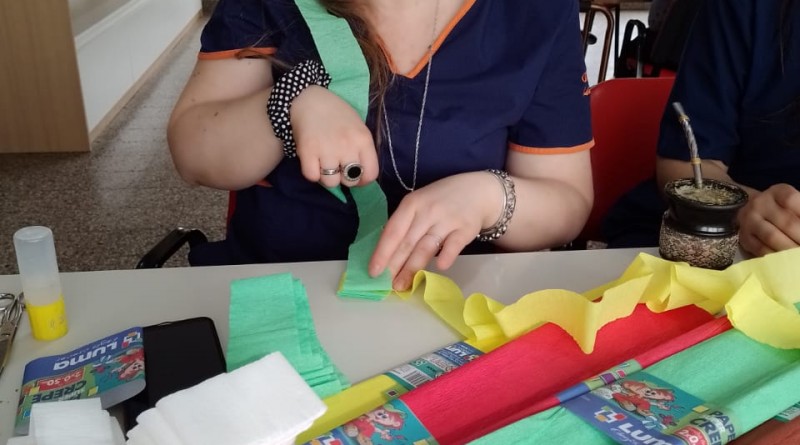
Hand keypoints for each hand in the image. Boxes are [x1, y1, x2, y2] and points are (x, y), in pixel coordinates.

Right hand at [291, 86, 378, 186]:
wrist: (310, 98)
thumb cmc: (337, 114)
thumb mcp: (358, 128)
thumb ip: (362, 150)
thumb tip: (361, 177)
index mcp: (363, 140)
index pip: (371, 174)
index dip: (363, 179)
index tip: (356, 174)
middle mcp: (347, 146)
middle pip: (350, 180)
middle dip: (344, 177)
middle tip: (337, 166)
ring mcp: (327, 149)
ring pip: (331, 182)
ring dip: (327, 177)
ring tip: (324, 164)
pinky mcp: (307, 151)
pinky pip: (312, 176)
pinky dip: (312, 173)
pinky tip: (313, 162)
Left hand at [369, 171, 504, 290]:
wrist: (478, 190)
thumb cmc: (441, 200)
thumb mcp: (420, 204)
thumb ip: (405, 225)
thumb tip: (386, 254)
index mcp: (412, 204)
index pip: (393, 231)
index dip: (382, 252)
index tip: (373, 271)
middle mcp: (428, 211)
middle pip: (407, 242)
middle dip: (394, 266)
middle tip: (385, 285)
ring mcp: (447, 220)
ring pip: (426, 247)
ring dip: (413, 268)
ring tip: (402, 285)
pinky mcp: (466, 228)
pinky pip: (454, 244)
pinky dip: (446, 255)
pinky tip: (439, 267)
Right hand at [738, 183, 799, 255]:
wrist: (750, 210)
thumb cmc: (782, 208)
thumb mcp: (793, 203)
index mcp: (778, 191)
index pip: (792, 200)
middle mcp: (760, 203)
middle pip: (787, 222)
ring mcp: (749, 221)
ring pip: (773, 237)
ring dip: (792, 250)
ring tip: (799, 257)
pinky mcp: (744, 237)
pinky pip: (761, 250)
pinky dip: (777, 258)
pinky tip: (787, 261)